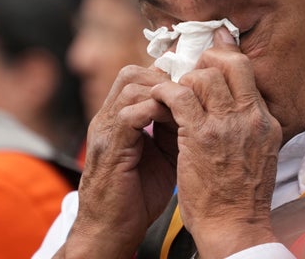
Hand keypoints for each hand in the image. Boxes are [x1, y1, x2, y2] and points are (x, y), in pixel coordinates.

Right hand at [61, 65, 176, 257]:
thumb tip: (198, 109)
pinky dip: (155, 112)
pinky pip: (129, 114)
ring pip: (131, 87)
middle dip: (165, 80)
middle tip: (190, 96)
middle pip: (132, 74)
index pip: (139, 77)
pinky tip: (176, 122)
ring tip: (185, 109)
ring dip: (163, 93)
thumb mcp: (161, 155)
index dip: (167, 77)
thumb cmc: (136, 197)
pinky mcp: (109, 148)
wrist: (109, 232)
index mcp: (118, 118)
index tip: (192, 85)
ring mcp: (105, 130)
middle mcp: (108, 118)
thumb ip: (173, 130)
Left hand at [150, 27, 282, 257]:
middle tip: (188, 68)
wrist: (235, 228)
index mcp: (266, 121)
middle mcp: (250, 117)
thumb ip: (250, 126)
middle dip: (206, 59)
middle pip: (230, 64)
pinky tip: (158, 98)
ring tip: (171, 91)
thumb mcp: (260, 154)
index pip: (248, 72)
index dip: (226, 56)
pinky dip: (164, 91)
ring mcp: (226, 125)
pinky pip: (179, 96)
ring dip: (182, 79)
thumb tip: (239, 105)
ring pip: (203, 76)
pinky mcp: (200, 136)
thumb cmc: (241, 197)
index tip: (213, 50)